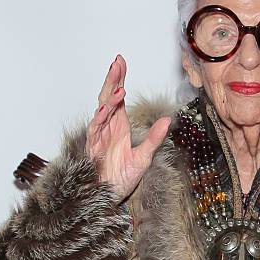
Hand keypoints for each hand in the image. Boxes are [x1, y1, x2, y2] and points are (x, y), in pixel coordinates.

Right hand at [86, 54, 170, 202]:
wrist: (109, 198)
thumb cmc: (123, 178)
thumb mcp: (144, 157)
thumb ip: (155, 138)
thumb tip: (167, 120)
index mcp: (119, 126)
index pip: (118, 98)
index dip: (119, 79)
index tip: (121, 62)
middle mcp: (108, 128)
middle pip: (108, 98)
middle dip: (112, 80)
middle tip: (117, 63)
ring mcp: (99, 137)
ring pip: (101, 112)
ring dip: (109, 99)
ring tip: (119, 87)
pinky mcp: (92, 149)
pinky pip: (95, 131)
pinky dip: (100, 119)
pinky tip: (106, 109)